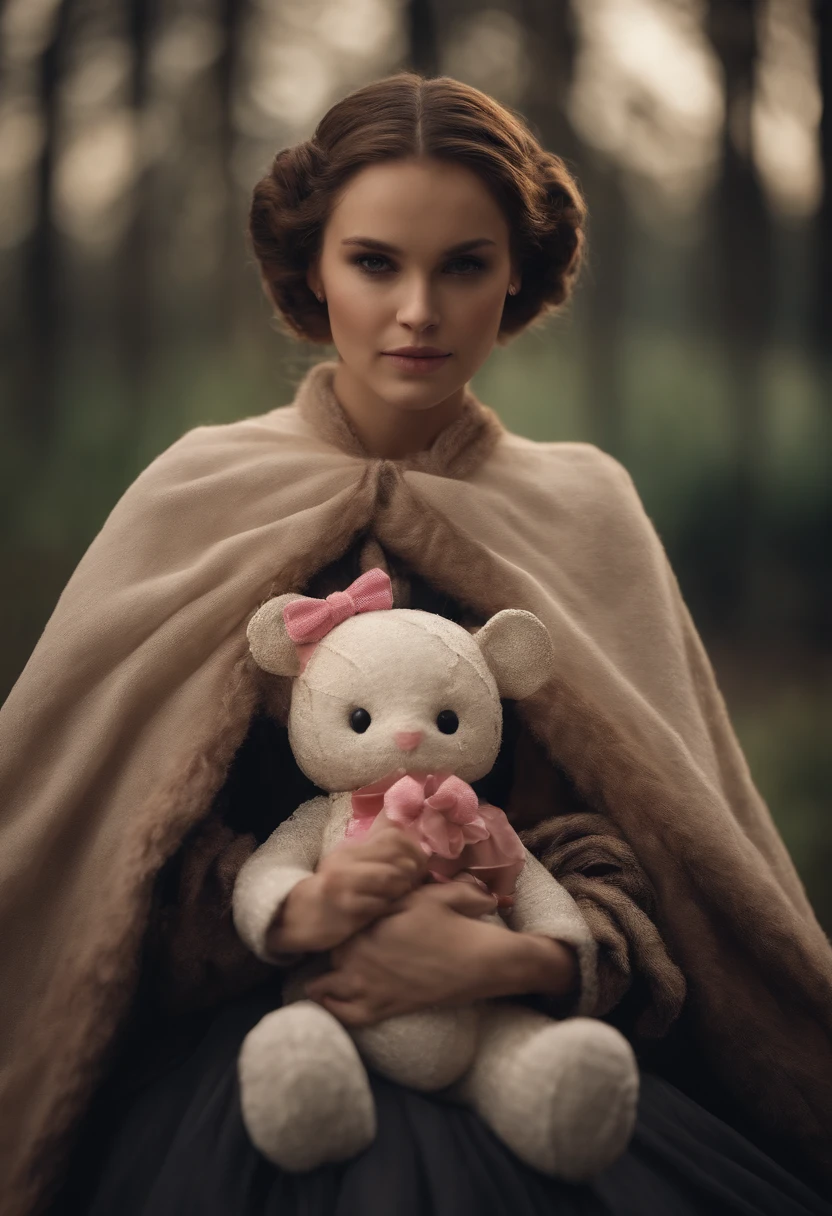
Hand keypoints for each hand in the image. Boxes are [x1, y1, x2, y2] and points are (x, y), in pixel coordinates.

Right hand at [265, 828, 427, 954]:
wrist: (298, 916)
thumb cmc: (330, 888)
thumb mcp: (348, 860)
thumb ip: (374, 846)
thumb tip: (399, 822)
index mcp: (351, 850)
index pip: (393, 838)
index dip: (413, 850)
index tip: (417, 863)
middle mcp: (347, 865)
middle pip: (397, 860)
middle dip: (413, 873)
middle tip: (414, 881)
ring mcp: (346, 889)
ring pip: (392, 881)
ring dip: (403, 890)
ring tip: (401, 895)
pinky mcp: (347, 913)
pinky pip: (381, 906)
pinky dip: (390, 907)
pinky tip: (387, 909)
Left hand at [304, 881, 576, 1026]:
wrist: (478, 961)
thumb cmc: (454, 922)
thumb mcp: (423, 894)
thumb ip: (394, 890)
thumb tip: (375, 881)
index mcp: (368, 924)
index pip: (338, 923)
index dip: (341, 922)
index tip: (343, 921)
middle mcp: (361, 955)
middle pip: (331, 952)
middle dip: (334, 948)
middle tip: (341, 946)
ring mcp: (370, 984)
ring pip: (328, 984)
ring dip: (325, 980)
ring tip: (323, 977)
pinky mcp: (383, 1008)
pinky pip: (346, 1014)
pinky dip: (334, 1008)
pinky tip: (333, 1001)